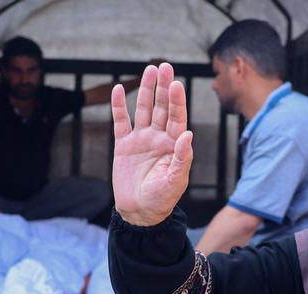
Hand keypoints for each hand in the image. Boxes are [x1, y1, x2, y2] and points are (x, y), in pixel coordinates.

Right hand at [111, 63, 192, 225]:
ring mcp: (141, 140)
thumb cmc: (162, 199)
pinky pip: (121, 122)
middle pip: (162, 107)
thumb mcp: (176, 180)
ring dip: (146, 90)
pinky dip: (120, 106)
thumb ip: (182, 157)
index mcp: (174, 145)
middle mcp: (159, 138)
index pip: (177, 117)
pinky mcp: (124, 145)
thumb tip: (187, 134)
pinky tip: (119, 89)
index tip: (177, 84)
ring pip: (144, 110)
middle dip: (163, 88)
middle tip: (165, 67)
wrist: (140, 212)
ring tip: (149, 70)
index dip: (177, 101)